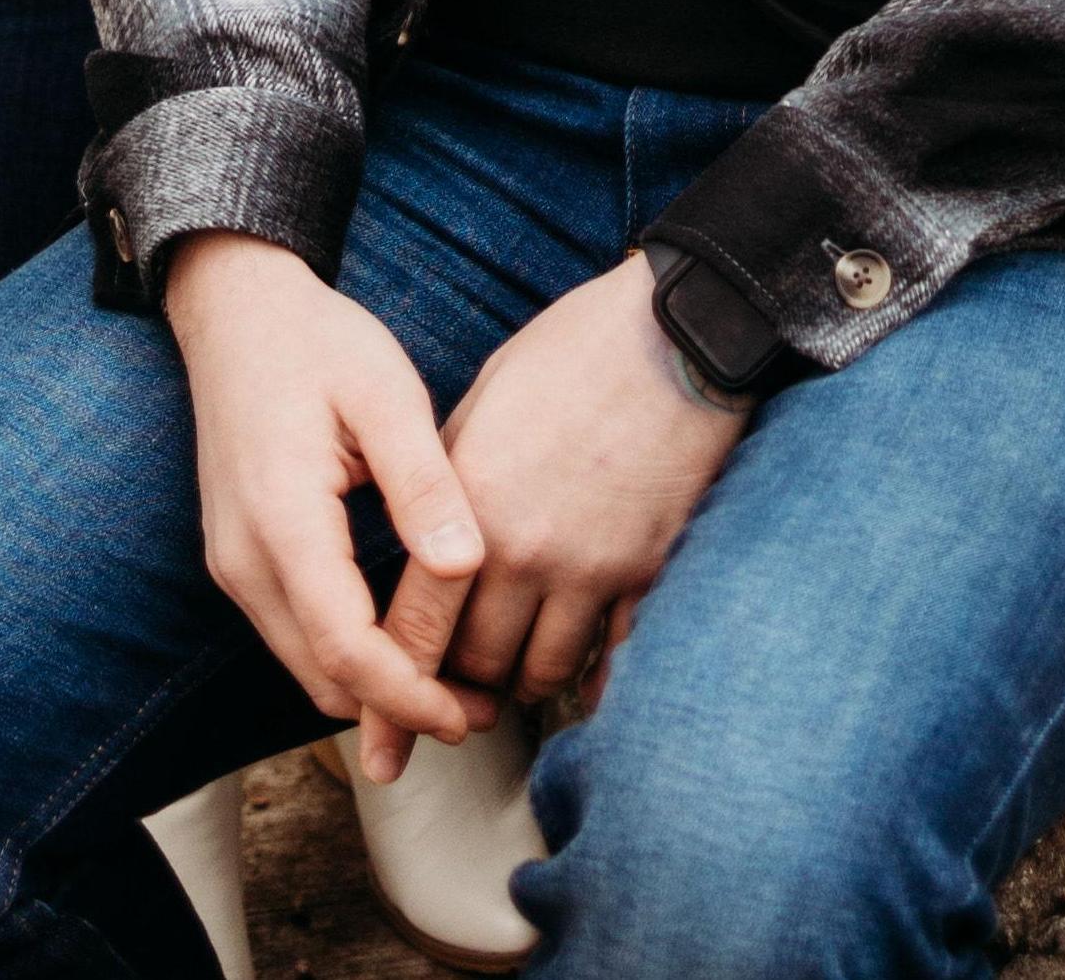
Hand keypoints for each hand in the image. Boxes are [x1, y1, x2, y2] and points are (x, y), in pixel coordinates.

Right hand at [163, 234, 492, 781]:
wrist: (237, 313)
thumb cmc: (318, 343)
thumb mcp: (385, 395)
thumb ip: (422, 483)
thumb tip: (465, 566)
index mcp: (283, 521)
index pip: (346, 649)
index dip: (410, 696)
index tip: (470, 716)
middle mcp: (245, 560)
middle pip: (322, 675)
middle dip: (399, 706)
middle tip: (482, 707)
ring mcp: (235, 563)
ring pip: (305, 663)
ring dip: (374, 685)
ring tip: (456, 679)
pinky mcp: (241, 557)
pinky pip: (295, 631)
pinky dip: (348, 653)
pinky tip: (406, 636)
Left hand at [373, 259, 748, 712]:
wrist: (679, 329)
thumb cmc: (574, 348)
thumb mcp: (485, 398)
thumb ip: (448, 478)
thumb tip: (428, 536)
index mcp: (471, 503)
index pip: (416, 629)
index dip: (392, 690)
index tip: (385, 734)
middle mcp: (525, 550)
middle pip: (476, 665)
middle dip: (461, 680)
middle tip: (458, 678)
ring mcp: (591, 567)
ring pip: (542, 673)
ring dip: (524, 677)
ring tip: (517, 664)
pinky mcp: (647, 569)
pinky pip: (612, 655)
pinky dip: (593, 671)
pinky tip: (583, 669)